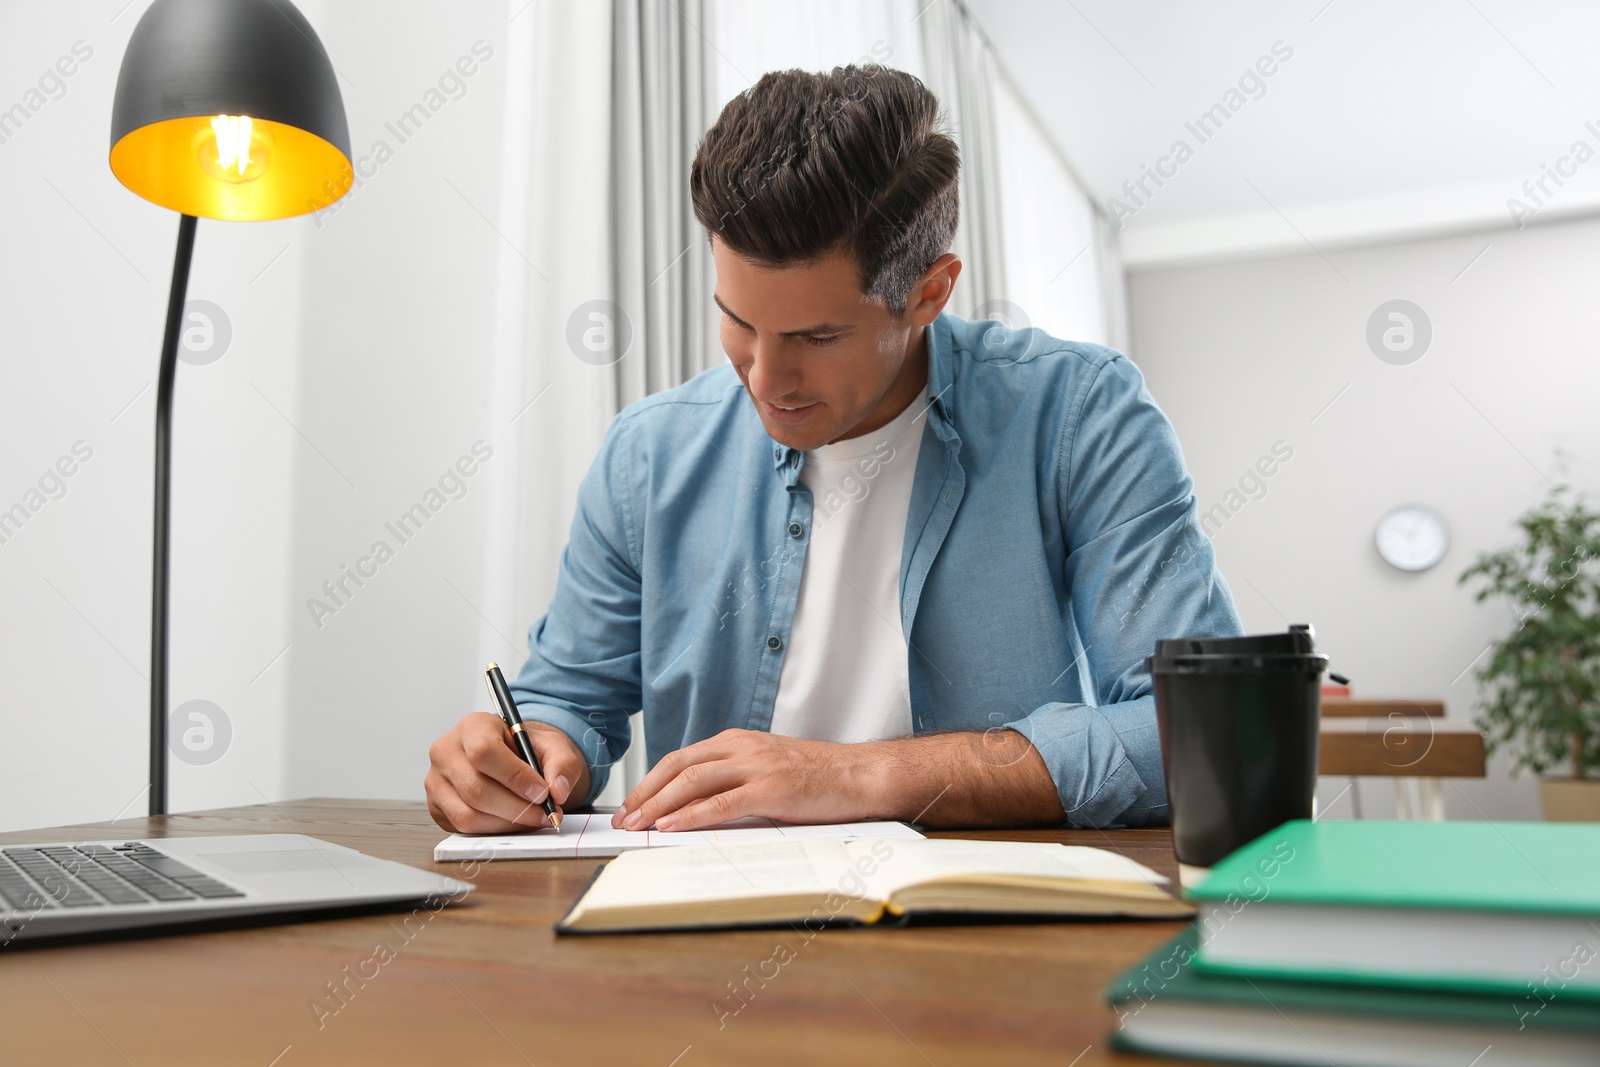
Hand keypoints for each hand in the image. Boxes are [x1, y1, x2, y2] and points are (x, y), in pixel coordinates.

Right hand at [425, 712, 590, 833]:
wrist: (513, 758)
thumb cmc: (527, 750)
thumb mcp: (552, 747)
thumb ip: (562, 764)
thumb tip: (558, 791)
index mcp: (473, 726)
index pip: (485, 752)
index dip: (515, 777)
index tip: (542, 793)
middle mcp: (446, 751)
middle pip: (476, 789)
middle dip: (517, 808)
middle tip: (545, 814)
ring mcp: (436, 780)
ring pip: (469, 814)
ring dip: (507, 823)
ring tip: (533, 818)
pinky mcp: (436, 806)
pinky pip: (463, 828)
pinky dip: (494, 830)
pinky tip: (513, 821)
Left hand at [613, 729, 875, 831]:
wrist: (859, 775)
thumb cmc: (816, 778)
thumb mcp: (766, 769)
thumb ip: (732, 780)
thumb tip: (692, 808)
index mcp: (737, 741)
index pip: (680, 758)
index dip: (650, 782)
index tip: (631, 805)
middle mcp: (741, 747)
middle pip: (678, 766)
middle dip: (645, 794)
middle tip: (623, 819)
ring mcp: (756, 766)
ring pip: (693, 781)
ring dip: (658, 805)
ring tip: (638, 825)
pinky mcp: (770, 789)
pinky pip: (721, 803)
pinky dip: (691, 815)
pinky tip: (672, 826)